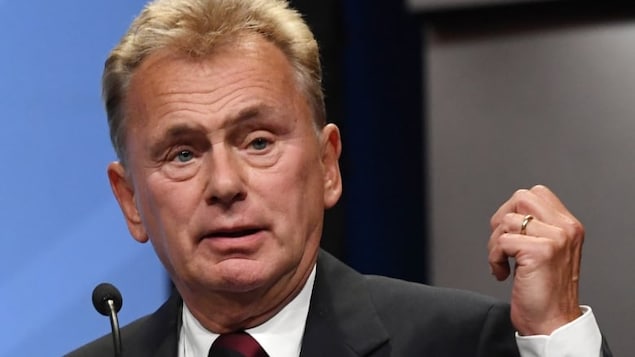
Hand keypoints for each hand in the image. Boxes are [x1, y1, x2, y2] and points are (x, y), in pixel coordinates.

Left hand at [489, 185, 583, 334]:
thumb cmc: (545, 291)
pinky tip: (503, 274)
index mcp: (569, 226)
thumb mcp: (548, 251)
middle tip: (502, 245)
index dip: (513, 210)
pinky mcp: (540, 251)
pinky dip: (494, 258)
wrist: (553, 323)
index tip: (509, 233)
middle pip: (521, 198)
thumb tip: (507, 214)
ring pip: (507, 221)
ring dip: (495, 245)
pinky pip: (502, 241)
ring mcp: (555, 238)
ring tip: (504, 264)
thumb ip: (536, 228)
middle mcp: (566, 228)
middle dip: (501, 220)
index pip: (536, 193)